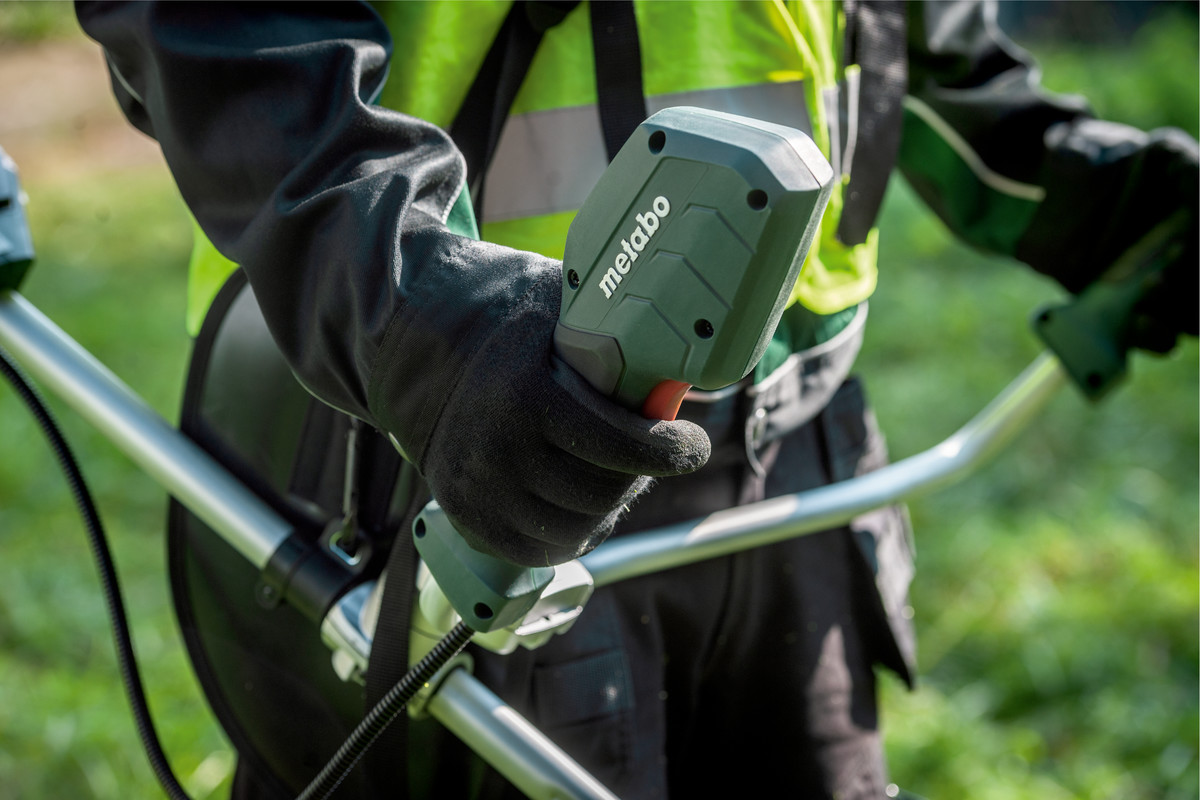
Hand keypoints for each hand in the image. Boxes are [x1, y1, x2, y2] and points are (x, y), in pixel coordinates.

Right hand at [404, 261, 710, 566]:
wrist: (424, 354)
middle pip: (603, 492)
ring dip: (610, 506)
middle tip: (655, 455)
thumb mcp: (561, 312)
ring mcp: (479, 490)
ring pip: (578, 527)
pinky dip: (575, 532)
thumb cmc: (510, 329)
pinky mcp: (468, 517)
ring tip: (618, 476)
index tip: (693, 446)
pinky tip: (585, 504)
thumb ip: (615, 332)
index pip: (621, 444)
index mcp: (527, 396)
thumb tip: (684, 352)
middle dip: (643, 475)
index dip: (671, 451)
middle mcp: (498, 450)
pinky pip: (541, 549)